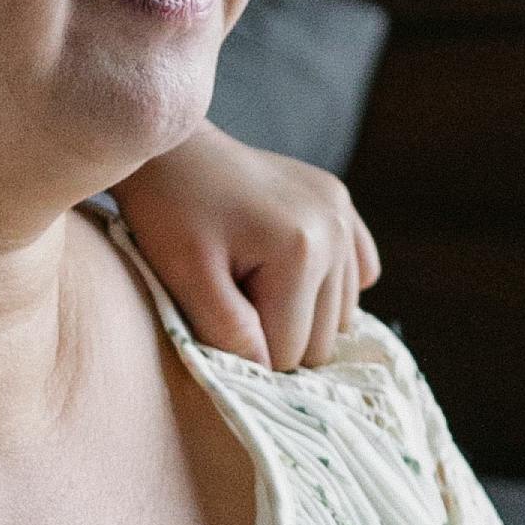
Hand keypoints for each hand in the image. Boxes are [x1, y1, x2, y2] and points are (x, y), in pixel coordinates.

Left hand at [113, 124, 380, 372]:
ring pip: (339, 316)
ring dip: (297, 313)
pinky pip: (356, 274)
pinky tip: (287, 271)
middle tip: (231, 296)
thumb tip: (267, 374)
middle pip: (322, 340)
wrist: (171, 150)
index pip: (290, 352)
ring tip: (251, 278)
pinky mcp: (342, 203)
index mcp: (300, 251)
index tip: (214, 316)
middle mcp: (334, 232)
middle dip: (275, 333)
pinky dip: (325, 286)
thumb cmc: (168, 214)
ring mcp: (343, 213)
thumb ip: (229, 333)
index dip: (247, 349)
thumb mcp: (187, 279)